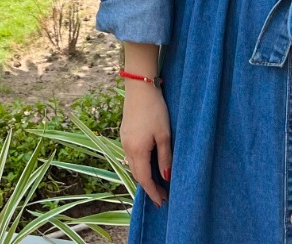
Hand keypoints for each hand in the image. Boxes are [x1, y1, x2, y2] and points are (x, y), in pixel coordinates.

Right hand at [119, 80, 171, 207]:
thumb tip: (166, 178)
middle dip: (148, 187)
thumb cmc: (155, 110)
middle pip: (136, 174)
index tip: (161, 202)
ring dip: (143, 176)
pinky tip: (148, 163)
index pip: (144, 179)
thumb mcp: (164, 135)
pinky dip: (139, 165)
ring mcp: (124, 140)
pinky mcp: (125, 133)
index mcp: (137, 150)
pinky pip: (131, 155)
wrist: (140, 88)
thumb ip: (165, 158)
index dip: (153, 192)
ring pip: (132, 165)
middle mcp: (127, 148)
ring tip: (157, 183)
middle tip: (162, 196)